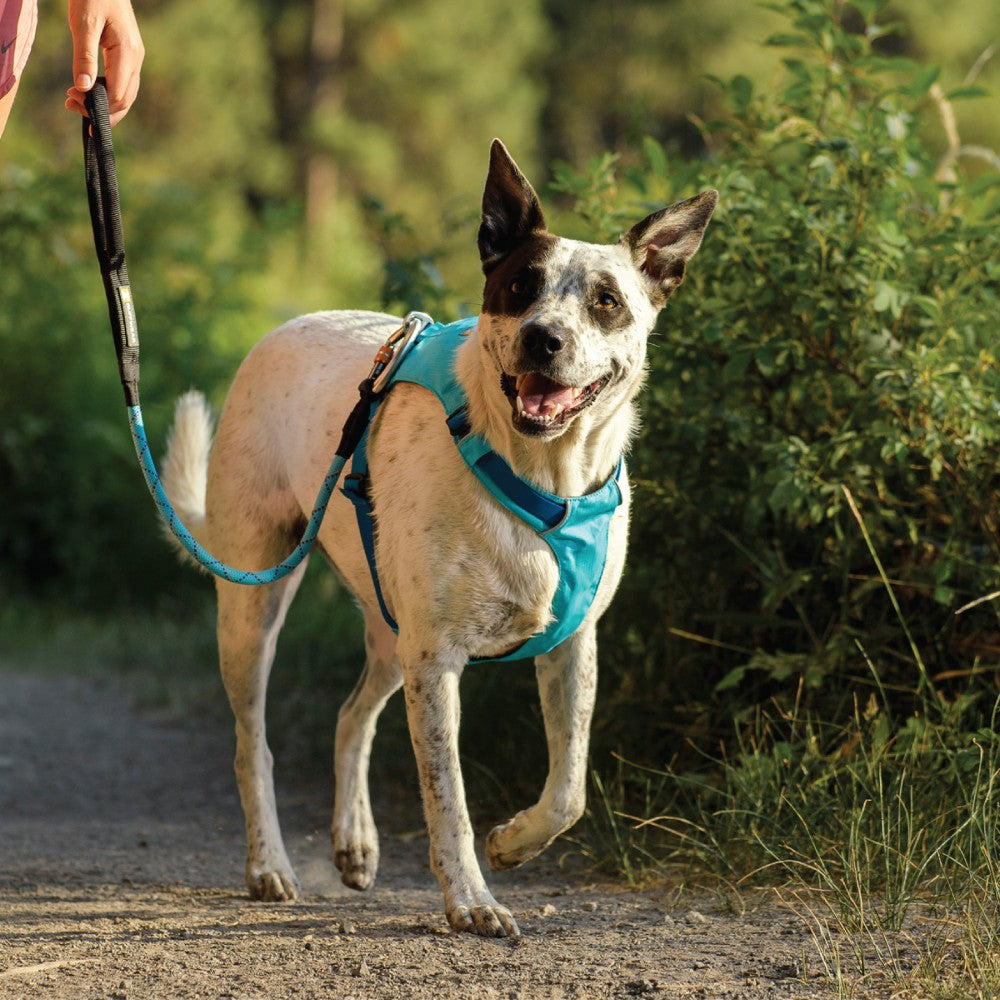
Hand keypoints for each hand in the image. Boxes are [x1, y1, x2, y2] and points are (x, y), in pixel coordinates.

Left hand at [64, 0, 143, 125]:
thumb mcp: (83, 23)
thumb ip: (84, 56)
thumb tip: (83, 88)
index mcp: (128, 53)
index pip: (117, 93)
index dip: (97, 104)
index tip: (71, 100)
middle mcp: (136, 60)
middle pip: (125, 100)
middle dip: (101, 110)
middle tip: (71, 106)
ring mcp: (134, 59)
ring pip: (126, 95)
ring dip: (104, 105)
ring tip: (77, 103)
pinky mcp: (128, 56)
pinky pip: (122, 84)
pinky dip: (107, 94)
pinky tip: (90, 92)